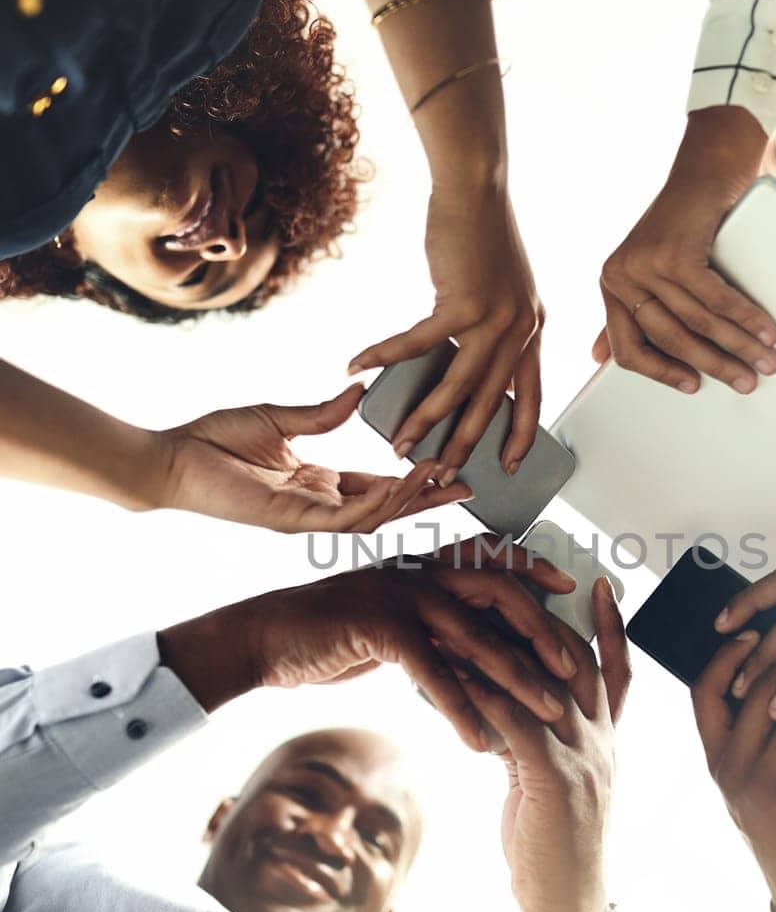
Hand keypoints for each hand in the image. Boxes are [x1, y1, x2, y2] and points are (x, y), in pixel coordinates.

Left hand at [155, 385, 471, 532]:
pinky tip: (401, 487)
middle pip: (387, 506)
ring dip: (410, 499)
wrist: (171, 458)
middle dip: (428, 498)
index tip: (447, 466)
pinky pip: (344, 517)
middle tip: (469, 485)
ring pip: (373, 516)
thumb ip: (322, 414)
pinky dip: (376, 503)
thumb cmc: (213, 440)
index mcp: (317, 483)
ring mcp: (306, 516)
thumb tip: (358, 392)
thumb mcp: (279, 418)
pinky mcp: (291, 519)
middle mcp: (318, 504)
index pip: (377, 485)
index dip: (413, 480)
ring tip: (443, 478)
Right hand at [158, 539, 582, 751]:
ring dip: (516, 678)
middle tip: (575, 670)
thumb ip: (430, 625)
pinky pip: (433, 670)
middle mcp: (418, 572)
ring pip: (475, 635)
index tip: (572, 588)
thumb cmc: (326, 633)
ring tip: (547, 713)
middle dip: (543, 631)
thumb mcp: (388, 623)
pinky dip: (461, 707)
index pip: (493, 561)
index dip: (534, 571)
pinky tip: (481, 740)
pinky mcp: (377, 626)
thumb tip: (472, 644)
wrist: (265, 639)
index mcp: (424, 567)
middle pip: (499, 593)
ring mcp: (398, 595)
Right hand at [348, 184, 543, 483]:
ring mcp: (495, 318)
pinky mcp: (462, 303)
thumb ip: (489, 329)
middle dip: (463, 444)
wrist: (476, 189)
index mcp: (533, 329)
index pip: (531, 395)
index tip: (509, 465)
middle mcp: (521, 329)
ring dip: (425, 419)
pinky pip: (417, 344)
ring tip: (401, 443)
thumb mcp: (500, 289)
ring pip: (458, 387)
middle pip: (491, 402)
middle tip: (440, 471)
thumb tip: (460, 363)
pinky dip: (384, 356)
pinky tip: (357, 367)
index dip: (520, 432)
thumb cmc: (480, 234)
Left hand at [452, 579, 629, 911]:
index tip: (596, 583)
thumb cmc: (554, 854)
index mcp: (608, 743)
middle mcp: (602, 741)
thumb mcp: (553, 790)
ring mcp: (583, 758)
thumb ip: (540, 748)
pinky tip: (455, 671)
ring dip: (500, 644)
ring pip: (543, 682)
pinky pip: (517, 721)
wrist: (567, 910)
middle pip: (578, 658)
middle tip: (517, 575)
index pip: (614, 669)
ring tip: (464, 612)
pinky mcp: (555, 779)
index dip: (609, 625)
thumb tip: (508, 721)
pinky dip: (485, 691)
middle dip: (550, 614)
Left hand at [594, 107, 775, 393]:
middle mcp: (620, 275)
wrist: (707, 164)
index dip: (661, 374)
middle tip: (745, 380)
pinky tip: (764, 330)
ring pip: (695, 322)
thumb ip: (629, 310)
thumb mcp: (649, 268)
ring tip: (764, 360)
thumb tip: (601, 357)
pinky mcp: (674, 252)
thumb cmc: (684, 217)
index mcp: (612, 285)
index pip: (628, 349)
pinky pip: (715, 299)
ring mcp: (645, 263)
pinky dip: (745, 318)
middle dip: (715, 365)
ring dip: (738, 345)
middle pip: (669, 339)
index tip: (693, 386)